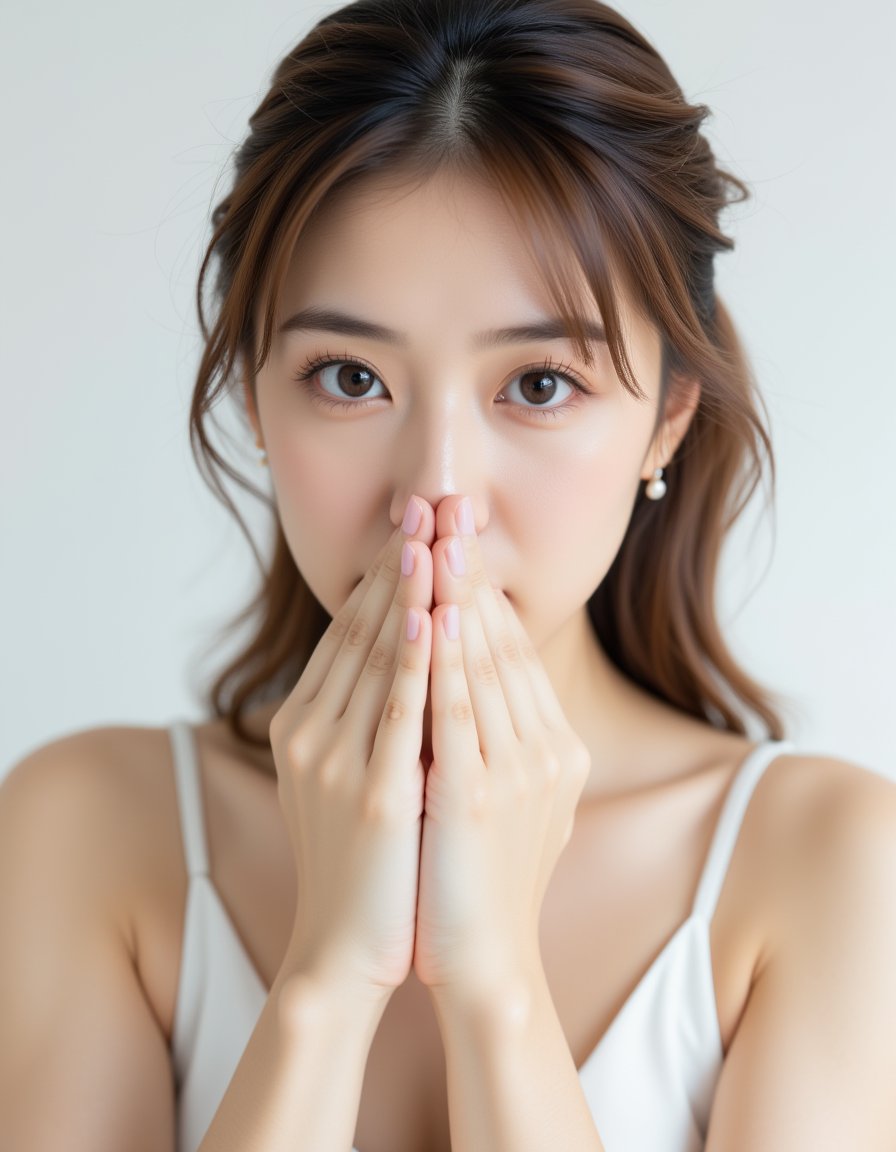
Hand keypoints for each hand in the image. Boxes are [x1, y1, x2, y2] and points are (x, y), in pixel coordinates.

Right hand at [269, 499, 434, 995]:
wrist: (344, 948)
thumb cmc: (361, 862)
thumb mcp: (348, 775)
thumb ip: (363, 716)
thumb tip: (402, 654)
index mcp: (303, 723)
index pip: (346, 631)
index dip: (381, 573)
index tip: (413, 524)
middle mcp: (309, 732)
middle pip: (357, 629)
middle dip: (396, 563)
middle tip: (425, 502)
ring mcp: (334, 761)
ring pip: (374, 657)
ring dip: (405, 590)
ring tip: (430, 532)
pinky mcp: (369, 794)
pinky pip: (396, 710)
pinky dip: (411, 657)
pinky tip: (430, 612)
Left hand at [413, 497, 590, 998]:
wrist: (484, 963)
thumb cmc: (483, 879)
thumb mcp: (509, 797)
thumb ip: (500, 737)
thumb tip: (471, 677)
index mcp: (555, 747)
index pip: (515, 651)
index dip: (483, 589)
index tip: (454, 538)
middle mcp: (546, 750)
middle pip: (502, 642)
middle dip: (470, 573)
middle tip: (447, 510)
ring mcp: (516, 771)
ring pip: (482, 663)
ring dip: (456, 594)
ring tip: (436, 535)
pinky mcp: (476, 796)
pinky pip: (455, 711)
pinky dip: (442, 656)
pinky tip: (430, 610)